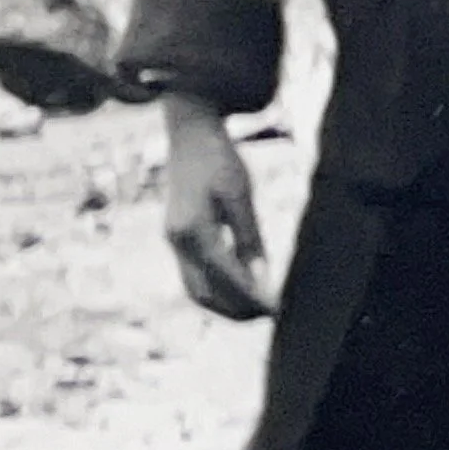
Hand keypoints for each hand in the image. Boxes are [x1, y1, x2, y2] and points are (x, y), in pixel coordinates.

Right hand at [163, 102, 274, 320]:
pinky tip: (241, 290)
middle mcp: (177, 240)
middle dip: (237, 310)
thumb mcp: (240, 194)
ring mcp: (173, 241)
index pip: (225, 276)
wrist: (188, 134)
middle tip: (270, 315)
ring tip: (257, 309)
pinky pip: (193, 277)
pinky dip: (217, 291)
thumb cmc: (218, 157)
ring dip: (225, 306)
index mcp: (193, 228)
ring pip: (195, 291)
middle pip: (204, 294)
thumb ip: (249, 239)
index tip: (276, 311)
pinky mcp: (176, 239)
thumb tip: (261, 279)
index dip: (252, 297)